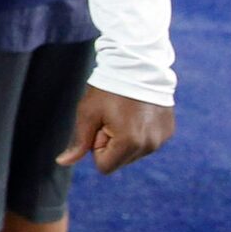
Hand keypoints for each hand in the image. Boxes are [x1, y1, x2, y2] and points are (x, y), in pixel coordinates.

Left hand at [58, 86, 173, 175]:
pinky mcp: (168, 131)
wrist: (138, 65)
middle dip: (111, 144)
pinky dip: (140, 132)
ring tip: (125, 113)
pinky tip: (138, 112)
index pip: (104, 166)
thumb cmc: (108, 89)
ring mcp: (162, 138)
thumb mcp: (88, 113)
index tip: (101, 125)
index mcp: (130, 143)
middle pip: (120, 160)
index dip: (97, 147)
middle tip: (113, 117)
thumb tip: (62, 163)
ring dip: (125, 138)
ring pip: (133, 152)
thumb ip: (79, 142)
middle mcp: (150, 145)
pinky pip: (148, 141)